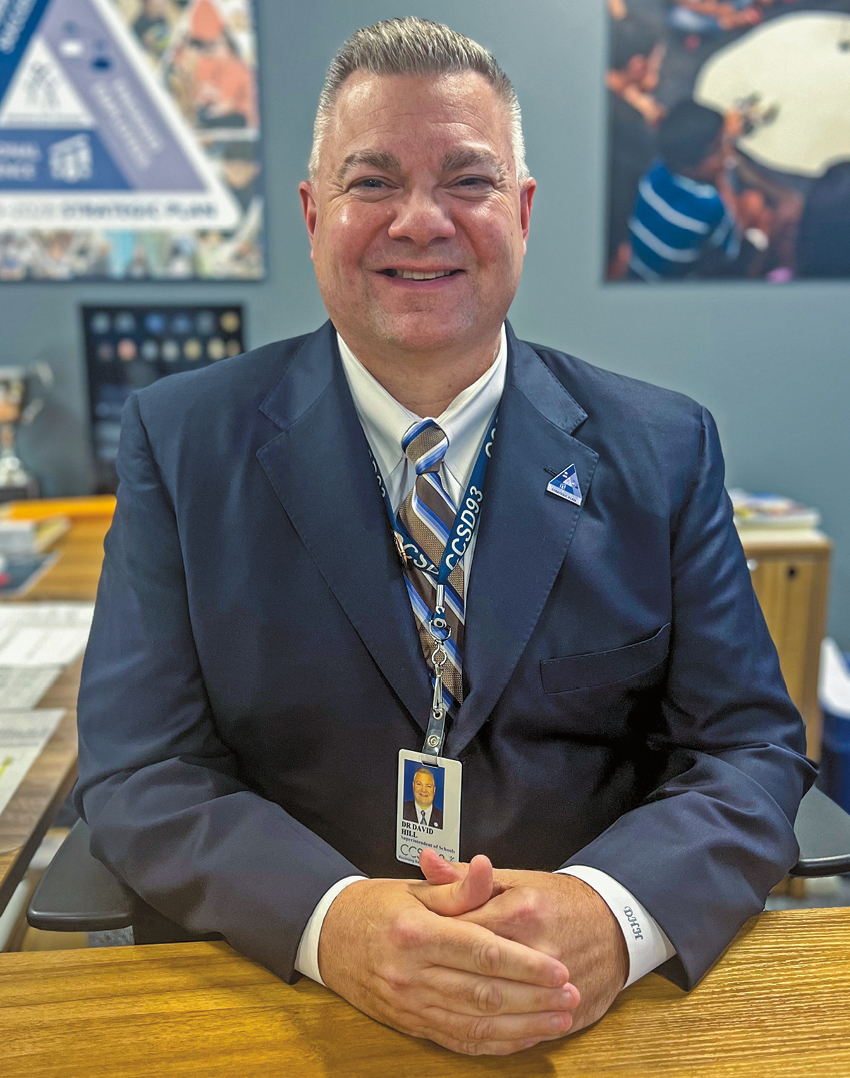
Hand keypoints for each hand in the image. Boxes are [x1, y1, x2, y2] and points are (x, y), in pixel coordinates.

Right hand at [318, 855, 579, 1055]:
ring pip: (476, 1023)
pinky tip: (525, 1036)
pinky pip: (459, 1039)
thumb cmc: (375, 906)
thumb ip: (457, 888)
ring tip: (560, 1019)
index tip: (558, 969)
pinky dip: (496, 1043)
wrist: (328, 937)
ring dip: (523, 1025)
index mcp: (415, 933)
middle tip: (571, 995)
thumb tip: (486, 868)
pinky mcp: (411, 1024)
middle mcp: (412, 974)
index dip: (524, 964)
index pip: (481, 953)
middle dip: (534, 998)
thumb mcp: (413, 889)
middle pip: (484, 993)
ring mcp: (410, 1005)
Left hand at [420, 851, 627, 1035]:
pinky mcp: (571, 1007)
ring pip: (502, 1008)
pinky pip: (529, 1028)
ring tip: (441, 1009)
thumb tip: (426, 860)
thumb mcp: (511, 879)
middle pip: (479, 975)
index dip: (432, 941)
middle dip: (443, 981)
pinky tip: (479, 1031)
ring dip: (466, 1012)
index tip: (411, 947)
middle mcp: (539, 947)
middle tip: (415, 984)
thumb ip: (464, 877)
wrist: (614, 922)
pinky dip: (503, 1034)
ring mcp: (557, 983)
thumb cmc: (555, 899)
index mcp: (520, 910)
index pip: (462, 931)